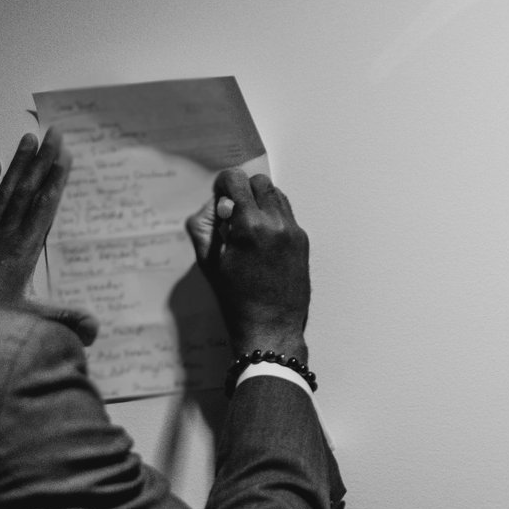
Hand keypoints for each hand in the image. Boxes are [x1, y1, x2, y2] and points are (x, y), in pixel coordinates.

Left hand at [0, 130, 98, 344]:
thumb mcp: (28, 320)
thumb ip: (62, 319)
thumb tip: (95, 329)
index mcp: (23, 250)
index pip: (43, 208)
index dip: (55, 180)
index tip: (65, 156)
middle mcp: (5, 235)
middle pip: (27, 191)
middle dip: (42, 160)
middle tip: (54, 133)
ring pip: (5, 191)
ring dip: (18, 164)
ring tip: (28, 138)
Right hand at [186, 166, 309, 364]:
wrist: (270, 328)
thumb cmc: (235, 299)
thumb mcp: (208, 262)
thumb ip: (206, 225)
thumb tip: (216, 203)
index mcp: (249, 226)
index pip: (236, 180)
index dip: (223, 184)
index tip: (219, 198)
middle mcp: (275, 223)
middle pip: (259, 182)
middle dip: (243, 191)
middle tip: (233, 214)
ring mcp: (293, 231)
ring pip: (276, 195)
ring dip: (260, 201)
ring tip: (249, 227)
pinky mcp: (303, 241)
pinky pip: (286, 214)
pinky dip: (273, 218)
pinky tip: (263, 241)